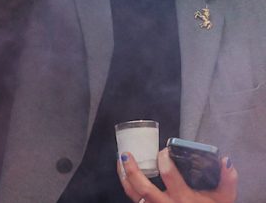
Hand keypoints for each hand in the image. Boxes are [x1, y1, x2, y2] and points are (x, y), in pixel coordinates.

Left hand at [119, 149, 237, 202]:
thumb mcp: (224, 198)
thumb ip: (228, 179)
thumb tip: (226, 160)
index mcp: (183, 199)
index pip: (169, 175)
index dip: (164, 159)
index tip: (164, 150)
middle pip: (144, 188)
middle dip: (132, 170)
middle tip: (126, 154)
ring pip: (134, 195)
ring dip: (124, 177)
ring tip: (120, 160)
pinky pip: (134, 199)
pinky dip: (128, 186)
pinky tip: (124, 173)